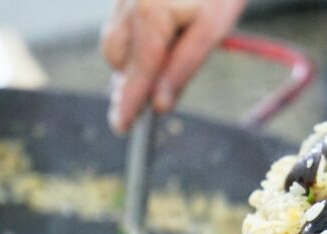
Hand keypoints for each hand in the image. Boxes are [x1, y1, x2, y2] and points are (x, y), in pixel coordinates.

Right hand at [101, 0, 246, 133]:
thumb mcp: (211, 31)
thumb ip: (182, 68)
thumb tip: (159, 105)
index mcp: (150, 14)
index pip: (137, 72)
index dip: (130, 103)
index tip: (121, 127)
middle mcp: (128, 3)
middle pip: (117, 58)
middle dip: (132, 79)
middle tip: (145, 103)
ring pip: (114, 40)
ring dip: (132, 59)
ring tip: (160, 63)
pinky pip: (120, 22)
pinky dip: (135, 38)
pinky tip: (158, 37)